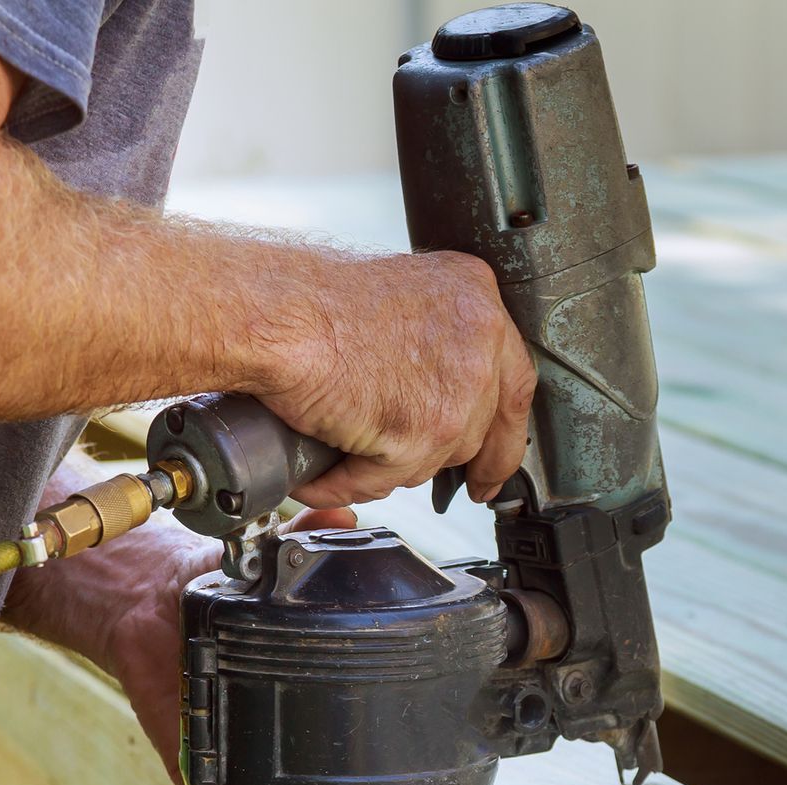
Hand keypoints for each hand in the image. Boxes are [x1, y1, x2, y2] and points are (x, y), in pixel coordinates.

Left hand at [100, 507, 358, 784]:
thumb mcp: (265, 558)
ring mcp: (236, 745)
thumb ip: (302, 538)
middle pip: (324, 783)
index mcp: (300, 680)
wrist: (141, 600)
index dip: (380, 752)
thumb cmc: (208, 584)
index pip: (354, 727)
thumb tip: (342, 515)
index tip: (399, 761)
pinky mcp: (190, 758)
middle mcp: (274, 720)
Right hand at [256, 251, 536, 508]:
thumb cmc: (309, 298)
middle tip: (460, 486)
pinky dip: (347, 482)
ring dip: (394, 465)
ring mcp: (456, 390)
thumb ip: (434, 337)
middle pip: (484, 426)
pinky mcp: (421, 433)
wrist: (273, 313)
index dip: (504, 429)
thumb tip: (438, 390)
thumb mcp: (399, 297)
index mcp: (477, 297)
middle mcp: (479, 340)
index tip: (495, 460)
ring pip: (437, 459)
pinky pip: (385, 479)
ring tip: (350, 453)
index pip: (513, 380)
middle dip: (463, 460)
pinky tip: (322, 476)